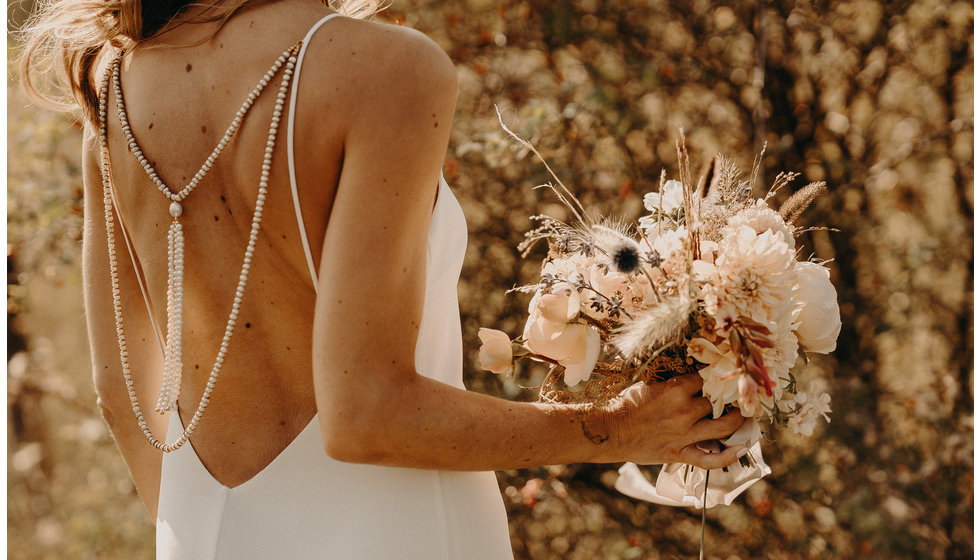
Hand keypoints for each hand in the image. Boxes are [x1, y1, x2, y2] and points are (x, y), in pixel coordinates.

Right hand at [607, 374, 744, 468]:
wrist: (609, 430)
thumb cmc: (627, 404)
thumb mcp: (650, 384)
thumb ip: (674, 384)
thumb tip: (695, 379)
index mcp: (675, 389)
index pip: (708, 379)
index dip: (717, 378)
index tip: (722, 378)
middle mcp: (684, 411)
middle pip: (719, 402)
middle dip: (727, 398)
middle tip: (734, 397)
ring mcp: (684, 434)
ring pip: (724, 427)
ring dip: (737, 421)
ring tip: (743, 417)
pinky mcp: (680, 454)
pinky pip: (710, 459)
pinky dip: (728, 457)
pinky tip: (741, 449)